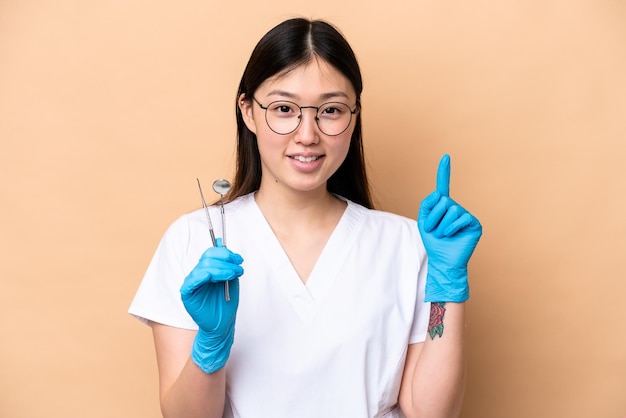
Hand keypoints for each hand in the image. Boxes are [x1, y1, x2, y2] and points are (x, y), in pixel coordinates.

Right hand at [180, 238, 243, 373]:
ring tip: (234, 274)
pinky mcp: (187, 294)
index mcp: (207, 270)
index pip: (211, 254)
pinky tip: (216, 278)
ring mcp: (192, 283)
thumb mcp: (231, 281)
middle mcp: (198, 275)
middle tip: (238, 267)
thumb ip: (227, 265)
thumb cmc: (225, 304)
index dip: (225, 253)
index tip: (239, 259)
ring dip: (222, 269)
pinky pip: (192, 281)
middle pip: (207, 258)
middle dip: (226, 260)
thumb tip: (222, 246)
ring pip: (204, 267)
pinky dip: (204, 276)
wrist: (222, 325)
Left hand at [418, 154, 481, 302]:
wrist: (443, 260)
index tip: (446, 157)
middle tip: (435, 230)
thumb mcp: (423, 222)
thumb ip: (427, 204)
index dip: (444, 172)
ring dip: (441, 225)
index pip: (443, 186)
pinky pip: (460, 218)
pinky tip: (451, 236)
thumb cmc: (433, 242)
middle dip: (434, 217)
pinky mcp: (474, 223)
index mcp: (443, 206)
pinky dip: (451, 228)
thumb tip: (439, 194)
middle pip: (443, 201)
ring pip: (450, 210)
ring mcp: (466, 214)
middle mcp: (456, 207)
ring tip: (443, 235)